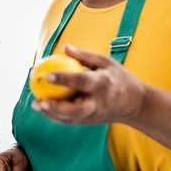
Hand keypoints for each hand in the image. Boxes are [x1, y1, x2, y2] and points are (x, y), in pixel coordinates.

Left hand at [31, 44, 147, 124]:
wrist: (136, 104)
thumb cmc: (119, 78)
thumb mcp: (106, 62)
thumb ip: (85, 56)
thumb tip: (65, 47)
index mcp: (103, 85)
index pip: (81, 82)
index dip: (63, 79)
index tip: (46, 75)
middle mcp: (98, 103)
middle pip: (74, 109)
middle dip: (55, 108)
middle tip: (38, 100)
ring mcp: (94, 116)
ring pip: (70, 118)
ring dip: (51, 114)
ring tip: (35, 104)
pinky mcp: (91, 122)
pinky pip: (71, 121)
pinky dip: (56, 116)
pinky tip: (44, 108)